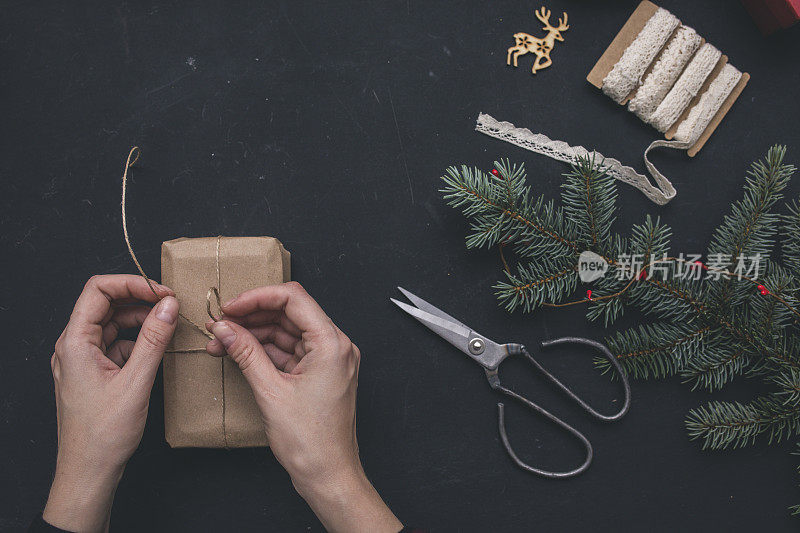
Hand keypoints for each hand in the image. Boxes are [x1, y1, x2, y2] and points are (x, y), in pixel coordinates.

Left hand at [44, 275, 178, 531]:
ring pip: (113, 324)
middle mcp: (73, 346)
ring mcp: (82, 359)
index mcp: (74, 342)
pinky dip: (138, 341)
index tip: (161, 291)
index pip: (98, 290)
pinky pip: (116, 344)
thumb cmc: (104, 434)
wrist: (89, 471)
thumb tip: (168, 304)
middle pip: (105, 304)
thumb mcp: (136, 382)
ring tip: (170, 324)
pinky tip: (158, 348)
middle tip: (172, 304)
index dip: (131, 283)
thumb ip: (154, 339)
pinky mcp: (93, 372)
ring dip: (141, 320)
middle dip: (140, 299)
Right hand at [205, 282, 401, 532]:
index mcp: (332, 344)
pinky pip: (290, 351)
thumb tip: (225, 328)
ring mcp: (329, 360)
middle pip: (290, 313)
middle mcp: (336, 346)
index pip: (293, 299)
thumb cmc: (311, 442)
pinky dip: (265, 351)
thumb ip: (246, 354)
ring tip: (221, 340)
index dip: (257, 297)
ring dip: (254, 334)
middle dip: (252, 316)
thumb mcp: (270, 392)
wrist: (329, 475)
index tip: (230, 307)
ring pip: (287, 332)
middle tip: (220, 323)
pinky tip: (238, 352)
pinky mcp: (320, 373)